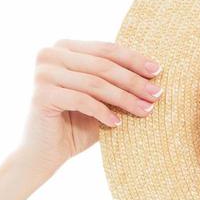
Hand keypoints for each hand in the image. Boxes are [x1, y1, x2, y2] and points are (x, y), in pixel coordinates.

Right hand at [15, 39, 161, 169]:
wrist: (45, 152)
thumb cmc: (76, 124)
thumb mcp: (101, 98)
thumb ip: (118, 82)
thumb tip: (156, 71)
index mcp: (65, 47)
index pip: (106, 49)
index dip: (134, 59)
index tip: (158, 71)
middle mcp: (50, 54)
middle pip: (102, 65)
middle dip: (133, 81)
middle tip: (157, 94)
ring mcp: (43, 73)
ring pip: (95, 83)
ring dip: (124, 98)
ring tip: (145, 110)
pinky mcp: (41, 95)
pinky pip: (82, 101)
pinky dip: (103, 112)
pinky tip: (118, 123)